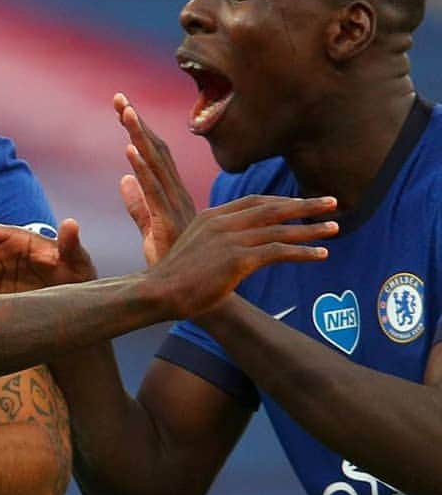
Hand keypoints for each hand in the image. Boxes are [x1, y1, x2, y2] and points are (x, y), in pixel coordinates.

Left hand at [114, 92, 195, 264]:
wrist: (194, 291)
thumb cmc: (174, 261)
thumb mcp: (150, 227)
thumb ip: (137, 204)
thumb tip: (123, 180)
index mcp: (170, 193)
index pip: (154, 153)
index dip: (138, 130)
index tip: (122, 107)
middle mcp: (175, 193)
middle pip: (156, 150)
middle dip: (137, 123)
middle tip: (119, 98)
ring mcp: (174, 205)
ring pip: (156, 164)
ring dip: (140, 136)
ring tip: (126, 112)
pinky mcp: (169, 221)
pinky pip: (155, 189)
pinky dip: (143, 169)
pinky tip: (130, 151)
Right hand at [152, 194, 338, 318]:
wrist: (160, 292)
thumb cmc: (174, 278)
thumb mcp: (193, 249)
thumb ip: (213, 242)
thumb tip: (230, 251)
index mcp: (211, 216)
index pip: (253, 201)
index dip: (281, 202)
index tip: (302, 203)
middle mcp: (222, 222)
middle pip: (271, 208)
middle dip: (304, 205)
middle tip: (332, 203)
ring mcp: (230, 239)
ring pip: (279, 228)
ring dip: (310, 228)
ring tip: (335, 227)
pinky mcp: (237, 259)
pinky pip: (278, 251)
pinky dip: (302, 252)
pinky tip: (321, 254)